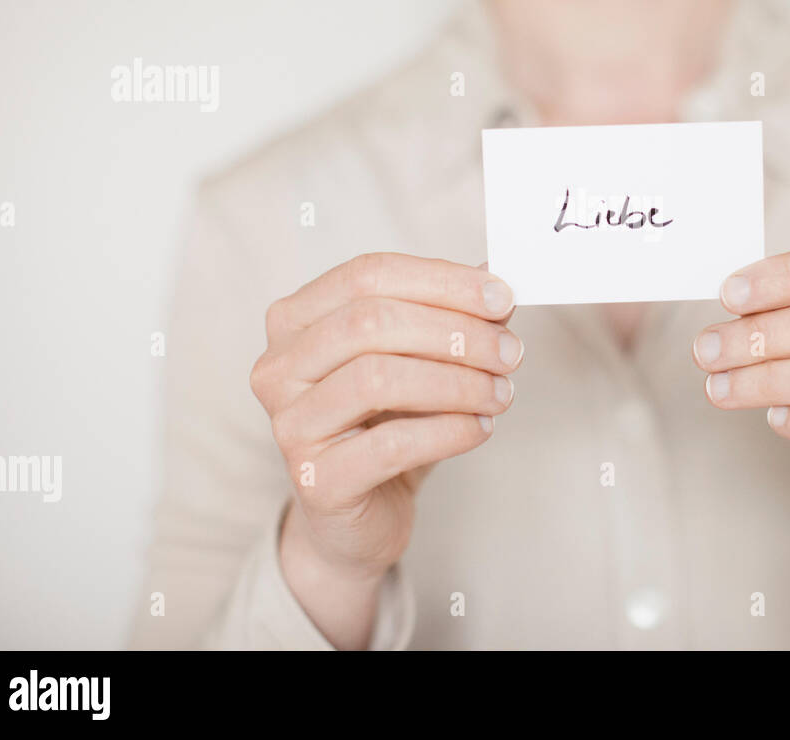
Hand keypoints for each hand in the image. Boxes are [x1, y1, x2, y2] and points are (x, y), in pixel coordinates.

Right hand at [249, 253, 521, 647]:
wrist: (361, 515)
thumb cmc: (386, 425)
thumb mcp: (419, 360)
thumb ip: (451, 315)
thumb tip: (496, 277)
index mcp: (296, 320)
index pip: (368, 275)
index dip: (442, 280)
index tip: (503, 296)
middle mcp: (279, 367)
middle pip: (370, 322)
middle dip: (454, 332)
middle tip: (510, 351)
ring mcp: (290, 425)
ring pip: (377, 379)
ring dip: (457, 382)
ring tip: (501, 392)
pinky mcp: (314, 481)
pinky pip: (391, 444)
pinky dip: (449, 431)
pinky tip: (480, 428)